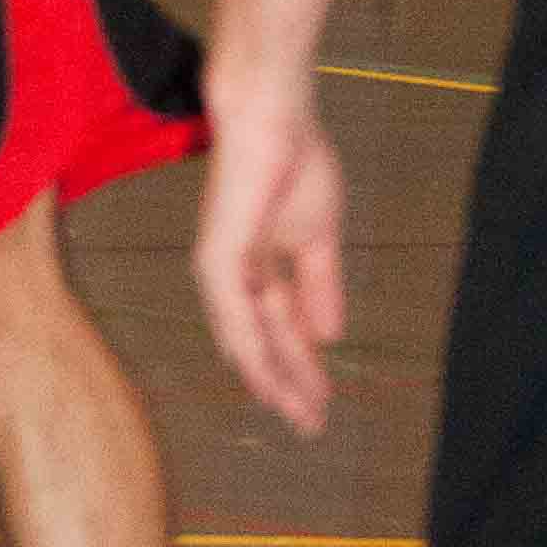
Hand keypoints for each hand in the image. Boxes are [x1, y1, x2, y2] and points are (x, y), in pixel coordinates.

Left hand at [194, 74, 347, 436]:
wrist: (274, 118)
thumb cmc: (294, 160)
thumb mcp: (318, 237)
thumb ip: (320, 286)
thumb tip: (331, 336)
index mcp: (259, 266)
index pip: (281, 329)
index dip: (303, 367)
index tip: (325, 406)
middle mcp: (234, 273)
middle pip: (261, 341)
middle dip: (288, 384)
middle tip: (312, 428)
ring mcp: (222, 266)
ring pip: (245, 338)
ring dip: (272, 379)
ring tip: (300, 416)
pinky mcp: (215, 255)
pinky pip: (233, 315)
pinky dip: (252, 350)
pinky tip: (268, 381)